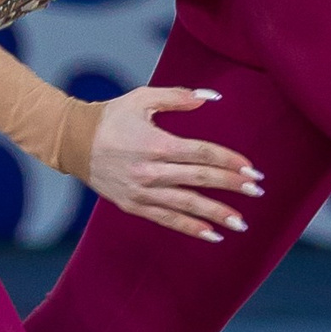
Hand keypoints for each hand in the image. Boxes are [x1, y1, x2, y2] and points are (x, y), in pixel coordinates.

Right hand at [86, 85, 263, 241]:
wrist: (73, 142)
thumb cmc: (110, 117)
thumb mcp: (142, 98)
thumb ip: (178, 97)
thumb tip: (211, 98)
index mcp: (157, 143)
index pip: (203, 154)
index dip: (230, 161)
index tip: (251, 169)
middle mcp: (152, 171)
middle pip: (201, 179)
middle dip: (232, 185)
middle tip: (257, 190)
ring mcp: (142, 191)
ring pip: (187, 205)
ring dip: (217, 213)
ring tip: (241, 222)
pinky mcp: (133, 205)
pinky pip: (167, 219)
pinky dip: (190, 228)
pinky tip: (212, 234)